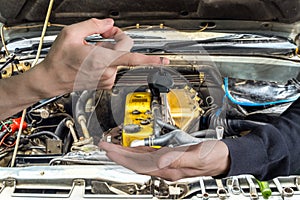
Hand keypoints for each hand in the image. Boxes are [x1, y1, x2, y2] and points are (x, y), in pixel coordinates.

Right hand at [39, 18, 168, 95]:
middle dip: (114, 40)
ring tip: (90, 52)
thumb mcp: (71, 34)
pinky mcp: (105, 82)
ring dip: (108, 51)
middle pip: (123, 50)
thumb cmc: (59, 60)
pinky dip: (105, 60)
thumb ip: (93, 25)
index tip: (163, 60)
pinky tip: (92, 61)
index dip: (150, 59)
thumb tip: (110, 25)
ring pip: (118, 58)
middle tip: (98, 38)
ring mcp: (106, 79)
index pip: (132, 58)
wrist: (51, 79)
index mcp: (100, 60)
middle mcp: (107, 72)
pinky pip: (112, 66)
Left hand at [99, 140, 229, 180]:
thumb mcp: (197, 156)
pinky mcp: (171, 158)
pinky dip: (138, 152)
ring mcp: (167, 164)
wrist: (224, 157)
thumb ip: (177, 158)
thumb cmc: (214, 156)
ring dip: (126, 153)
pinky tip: (134, 149)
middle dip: (118, 155)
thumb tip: (158, 160)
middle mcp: (166, 168)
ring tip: (114, 146)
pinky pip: (149, 156)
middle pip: (136, 163)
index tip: (109, 149)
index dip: (122, 157)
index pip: (139, 164)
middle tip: (105, 146)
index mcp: (169, 168)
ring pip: (140, 160)